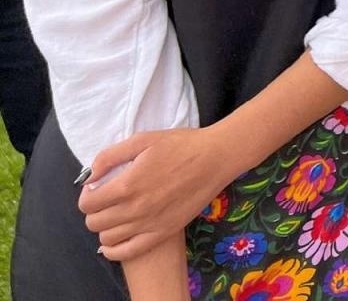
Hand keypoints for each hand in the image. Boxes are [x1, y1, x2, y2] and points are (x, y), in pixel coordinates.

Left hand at [81, 126, 233, 260]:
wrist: (216, 158)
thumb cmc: (181, 145)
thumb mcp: (143, 140)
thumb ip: (110, 156)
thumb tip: (90, 176)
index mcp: (127, 185)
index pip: (87, 204)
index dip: (87, 195)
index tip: (97, 187)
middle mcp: (134, 209)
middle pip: (94, 223)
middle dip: (94, 210)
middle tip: (107, 199)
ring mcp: (148, 224)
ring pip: (107, 238)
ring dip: (105, 227)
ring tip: (117, 213)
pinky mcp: (162, 233)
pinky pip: (127, 252)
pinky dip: (114, 250)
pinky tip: (117, 239)